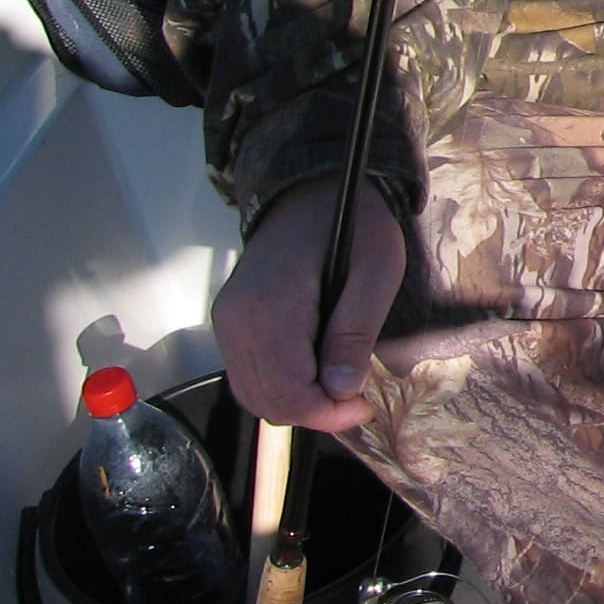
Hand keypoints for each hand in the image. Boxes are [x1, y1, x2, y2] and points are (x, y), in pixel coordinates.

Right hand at [212, 175, 406, 433]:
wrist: (310, 191)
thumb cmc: (354, 225)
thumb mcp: (377, 270)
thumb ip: (356, 330)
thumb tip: (341, 390)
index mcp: (270, 304)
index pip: (287, 388)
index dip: (326, 412)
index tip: (363, 407)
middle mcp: (236, 319)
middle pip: (265, 399)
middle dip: (313, 412)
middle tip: (356, 400)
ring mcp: (227, 322)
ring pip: (252, 393)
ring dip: (296, 402)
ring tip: (338, 384)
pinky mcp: (229, 324)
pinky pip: (247, 375)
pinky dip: (280, 387)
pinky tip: (314, 371)